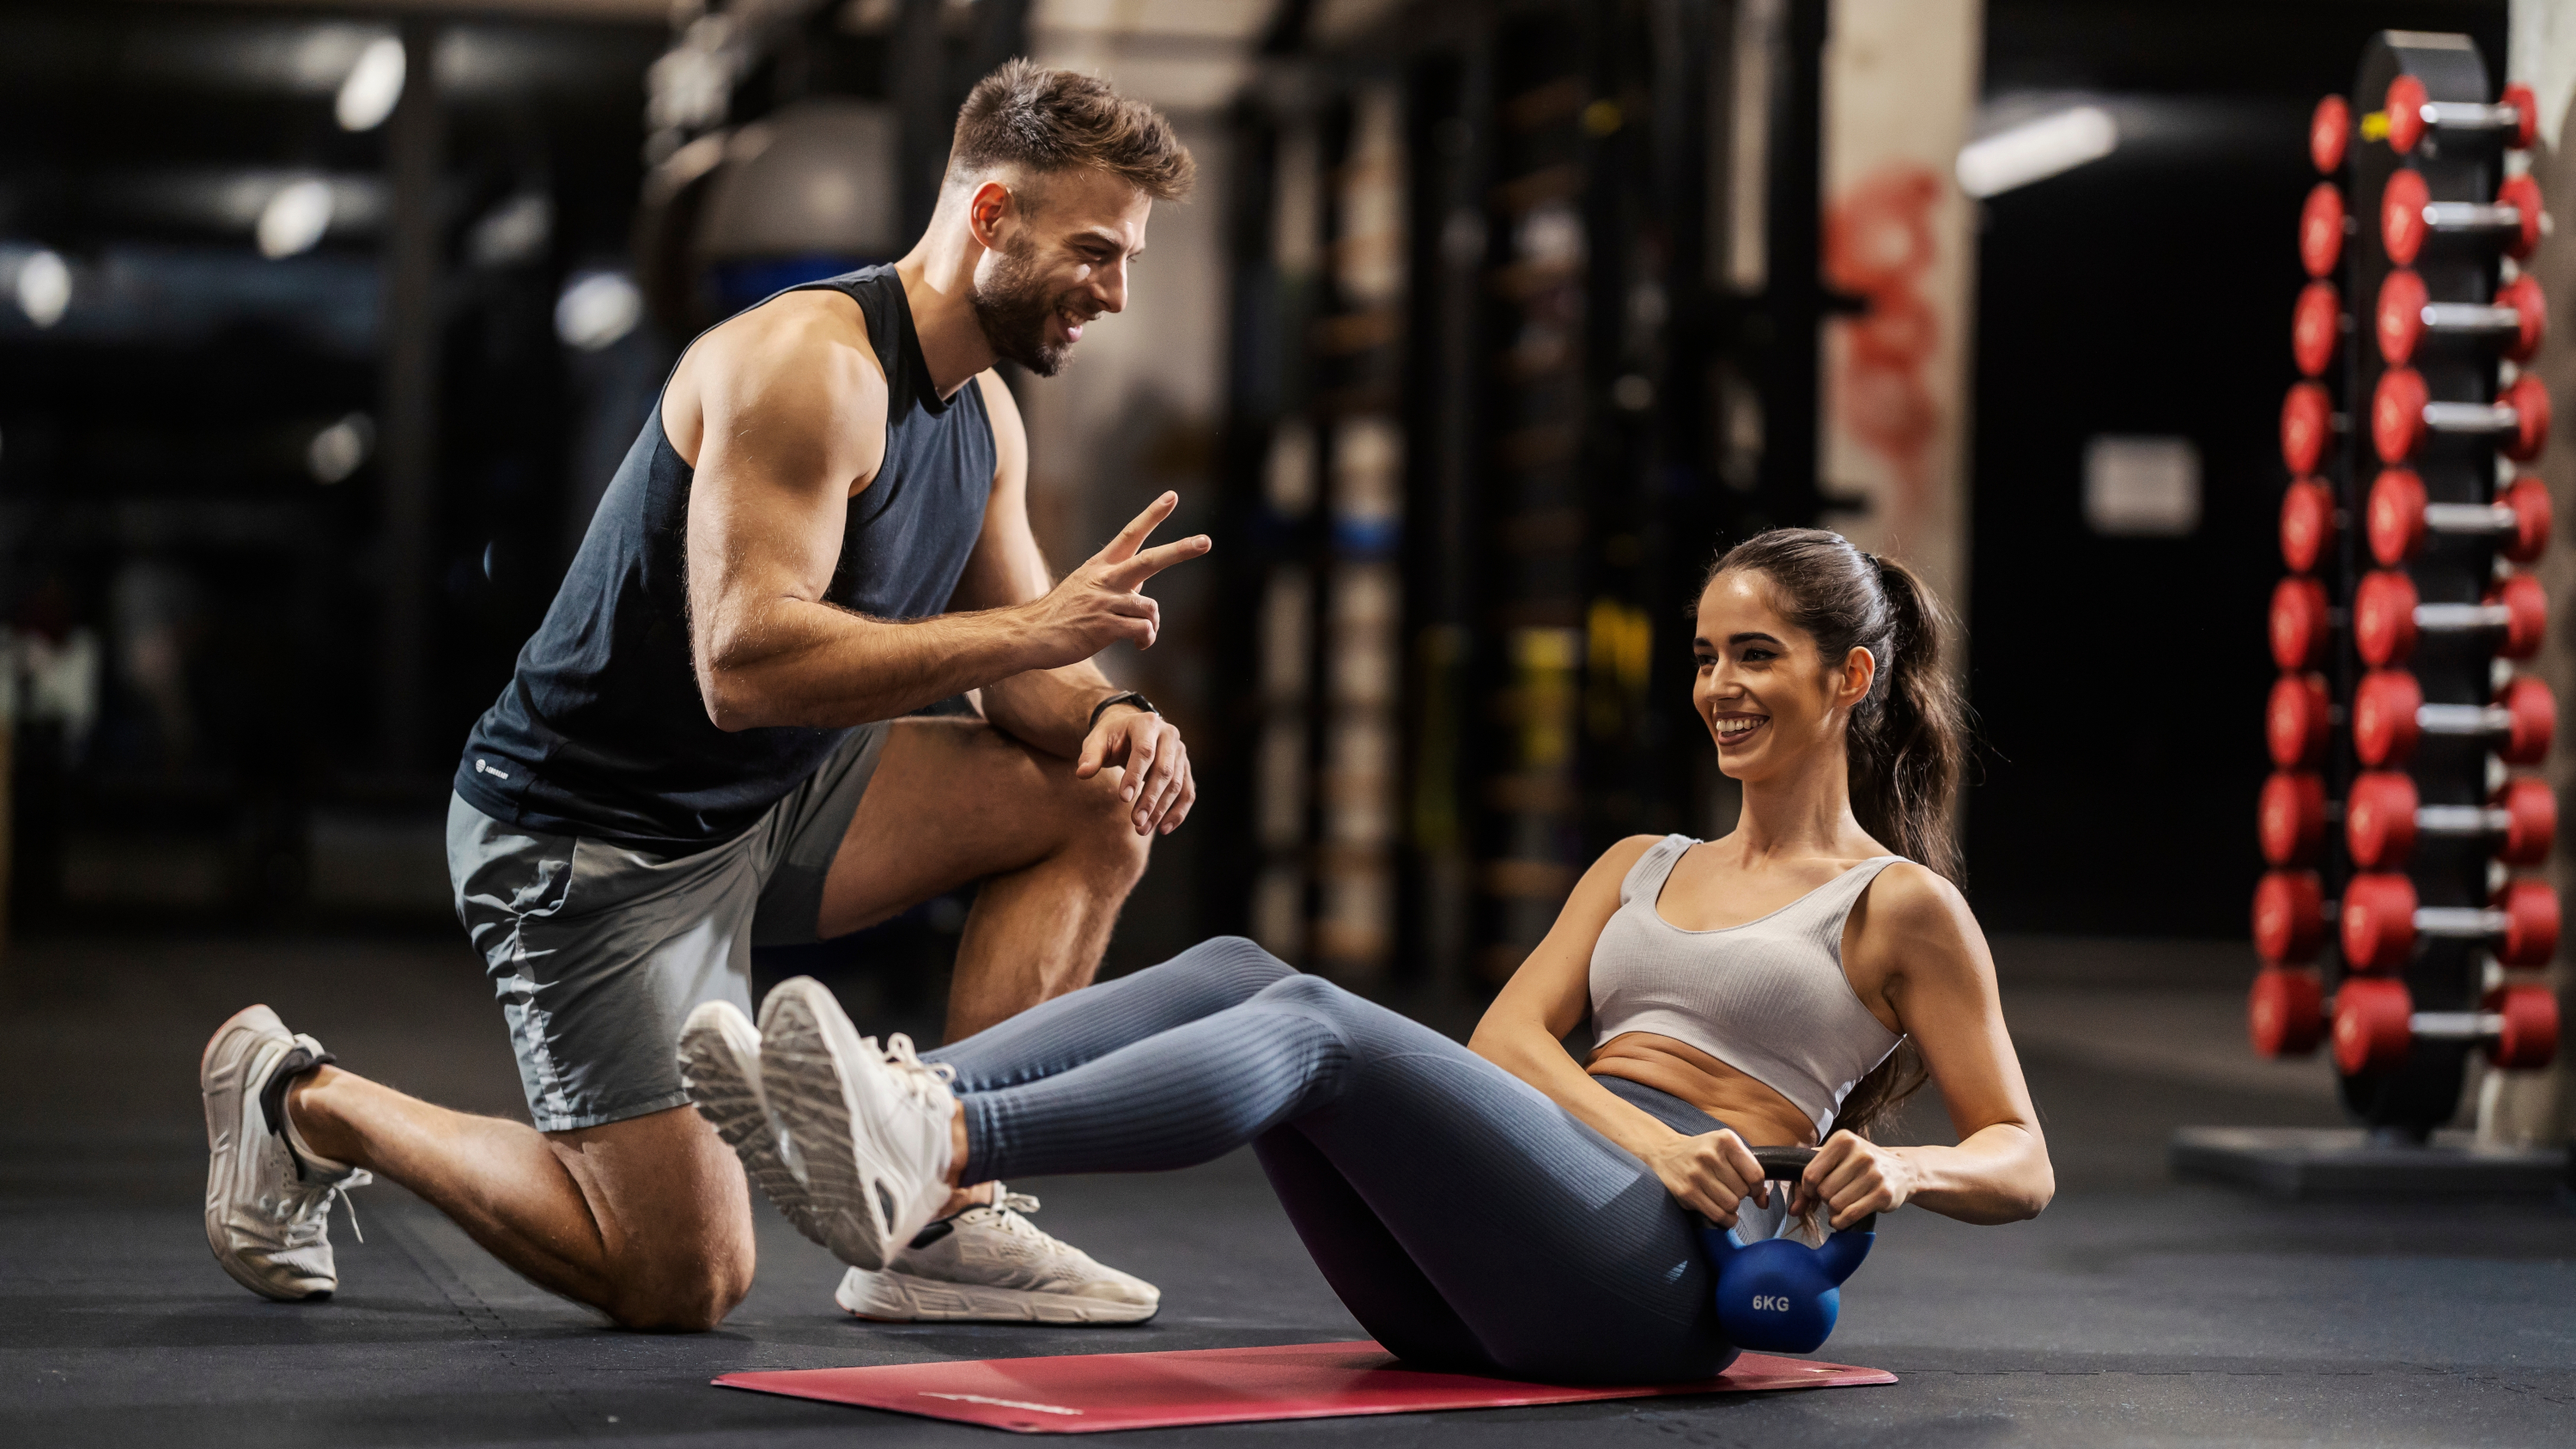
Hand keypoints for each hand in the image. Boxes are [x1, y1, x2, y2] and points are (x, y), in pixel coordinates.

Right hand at [1021, 492, 1209, 665]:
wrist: (1030, 635)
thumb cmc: (1061, 616)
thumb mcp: (1085, 589)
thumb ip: (1117, 589)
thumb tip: (1146, 604)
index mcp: (1100, 566)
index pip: (1130, 534)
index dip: (1152, 515)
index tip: (1172, 496)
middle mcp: (1105, 579)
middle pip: (1149, 560)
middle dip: (1180, 550)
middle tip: (1206, 541)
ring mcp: (1105, 602)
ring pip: (1150, 607)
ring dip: (1153, 624)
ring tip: (1142, 635)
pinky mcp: (1104, 626)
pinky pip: (1143, 631)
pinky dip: (1146, 639)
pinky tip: (1138, 645)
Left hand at [1077, 705, 1195, 834]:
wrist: (1130, 730)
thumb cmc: (1112, 737)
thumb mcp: (1098, 740)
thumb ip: (1090, 756)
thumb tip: (1082, 773)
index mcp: (1147, 723)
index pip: (1145, 751)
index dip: (1135, 775)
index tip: (1123, 799)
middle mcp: (1169, 735)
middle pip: (1164, 770)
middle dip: (1150, 799)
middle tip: (1136, 822)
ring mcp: (1180, 752)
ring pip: (1177, 785)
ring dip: (1161, 810)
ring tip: (1142, 829)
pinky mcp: (1185, 768)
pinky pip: (1187, 793)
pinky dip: (1178, 813)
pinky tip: (1163, 829)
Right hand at [1639, 1128, 1769, 1227]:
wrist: (1665, 1152)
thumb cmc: (1703, 1152)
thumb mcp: (1726, 1149)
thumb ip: (1749, 1169)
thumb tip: (1764, 1202)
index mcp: (1725, 1139)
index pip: (1755, 1174)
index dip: (1759, 1188)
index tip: (1754, 1191)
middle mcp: (1710, 1154)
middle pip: (1743, 1191)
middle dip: (1741, 1195)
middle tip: (1731, 1190)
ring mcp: (1696, 1174)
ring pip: (1731, 1204)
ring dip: (1733, 1207)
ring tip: (1725, 1200)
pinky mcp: (1686, 1191)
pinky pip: (1717, 1214)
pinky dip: (1726, 1219)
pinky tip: (1722, 1212)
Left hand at [1790, 1131, 1913, 1229]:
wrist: (1902, 1170)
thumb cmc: (1862, 1165)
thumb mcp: (1837, 1160)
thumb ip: (1810, 1178)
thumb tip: (1793, 1209)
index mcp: (1844, 1140)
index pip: (1811, 1173)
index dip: (1808, 1188)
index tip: (1814, 1190)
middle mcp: (1860, 1154)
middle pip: (1824, 1191)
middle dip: (1824, 1199)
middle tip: (1835, 1195)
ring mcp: (1874, 1174)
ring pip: (1836, 1205)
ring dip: (1834, 1211)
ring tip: (1842, 1204)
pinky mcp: (1884, 1194)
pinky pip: (1850, 1215)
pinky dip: (1841, 1221)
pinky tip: (1843, 1218)